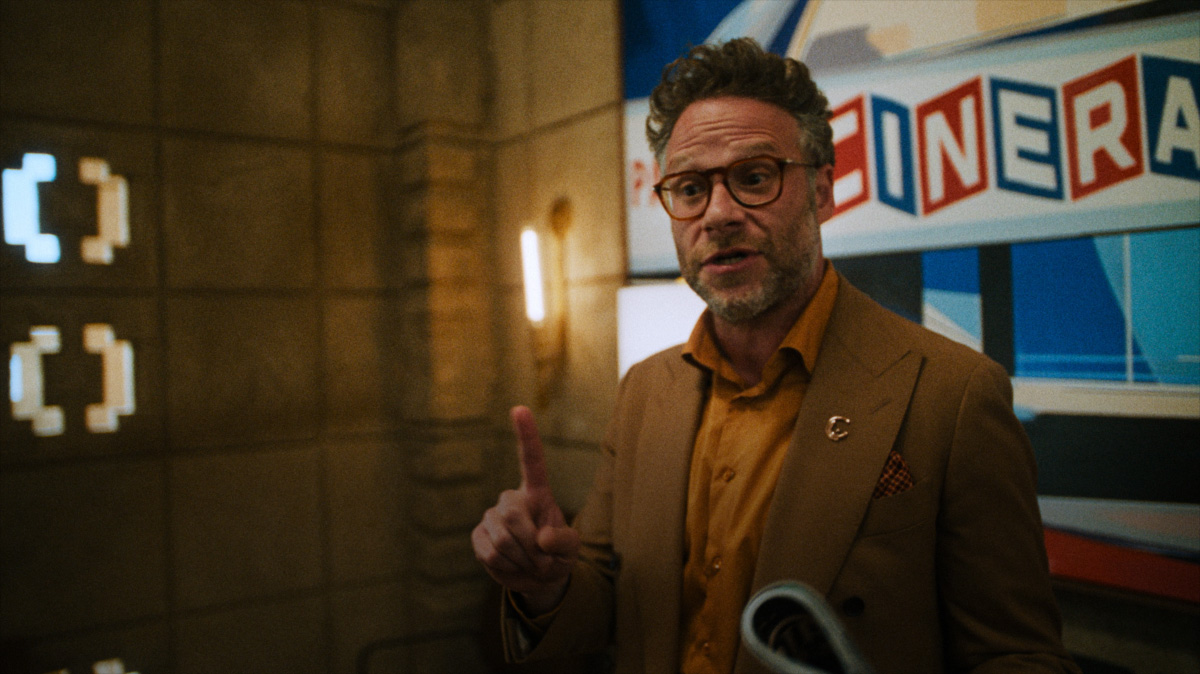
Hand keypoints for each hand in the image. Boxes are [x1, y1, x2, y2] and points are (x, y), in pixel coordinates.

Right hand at [472, 406, 580, 613]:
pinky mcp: (478, 536)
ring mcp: (492, 516)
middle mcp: (511, 499)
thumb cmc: (557, 555)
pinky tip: (513, 565)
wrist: (539, 579)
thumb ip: (564, 542)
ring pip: (502, 539)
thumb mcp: (572, 550)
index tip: (519, 409)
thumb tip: (542, 538)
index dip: (526, 435)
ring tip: (531, 564)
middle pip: (513, 516)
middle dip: (531, 546)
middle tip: (545, 562)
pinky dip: (507, 567)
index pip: (531, 459)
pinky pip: (490, 552)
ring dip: (522, 560)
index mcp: (537, 492)